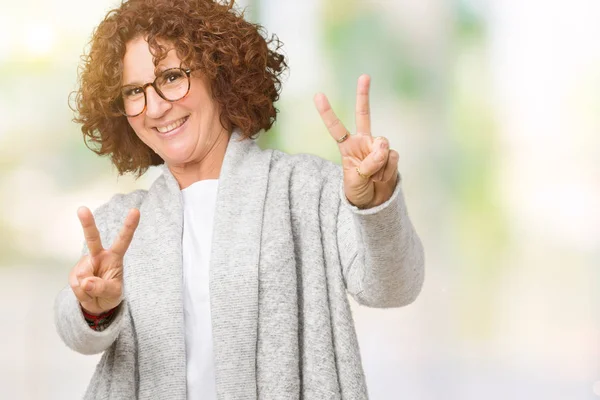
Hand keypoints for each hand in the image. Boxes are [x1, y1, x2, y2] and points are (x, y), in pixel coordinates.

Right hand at [69, 207, 139, 314]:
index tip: (135, 211)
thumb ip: (102, 287)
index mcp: (114, 257)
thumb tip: (86, 282)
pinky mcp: (74, 273)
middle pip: (93, 238)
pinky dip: (80, 293)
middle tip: (82, 209)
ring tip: (94, 291)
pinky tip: (85, 291)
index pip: (123, 240)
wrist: (97, 305)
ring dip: (87, 289)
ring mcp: (85, 263)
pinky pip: (75, 284)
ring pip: (83, 274)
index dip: (129, 226)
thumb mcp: (113, 293)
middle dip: (87, 223)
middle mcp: (98, 256)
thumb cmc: (111, 295)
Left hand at [314, 74, 398, 208]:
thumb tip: (384, 149)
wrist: (375, 202)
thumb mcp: (355, 180)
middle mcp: (363, 141)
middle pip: (364, 114)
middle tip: (364, 76)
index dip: (327, 112)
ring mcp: (377, 146)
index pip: (335, 127)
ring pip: (382, 146)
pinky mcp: (391, 154)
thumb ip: (367, 164)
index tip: (318, 95)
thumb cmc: (357, 190)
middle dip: (363, 95)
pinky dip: (388, 170)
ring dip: (378, 165)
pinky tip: (383, 176)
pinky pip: (392, 157)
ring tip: (373, 177)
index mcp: (347, 146)